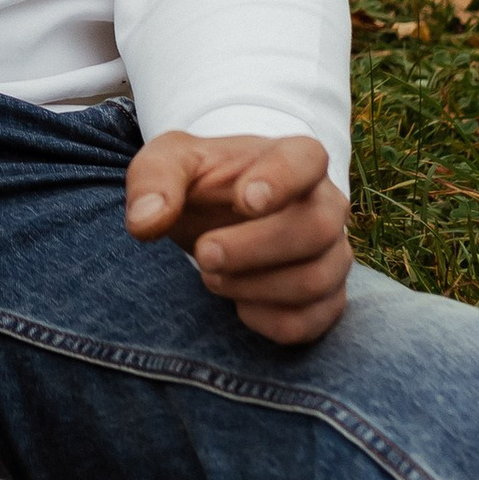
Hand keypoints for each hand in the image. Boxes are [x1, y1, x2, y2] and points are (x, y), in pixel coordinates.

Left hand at [126, 130, 351, 344]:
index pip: (308, 159)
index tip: (243, 200)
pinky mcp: (326, 298)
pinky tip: (238, 305)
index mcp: (295, 157)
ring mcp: (332, 253)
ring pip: (317, 279)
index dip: (282, 180)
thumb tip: (146, 221)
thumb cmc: (200, 182)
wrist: (217, 214)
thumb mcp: (168, 164)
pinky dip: (271, 322)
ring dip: (257, 287)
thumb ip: (154, 181)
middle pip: (317, 229)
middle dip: (255, 248)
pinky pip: (313, 321)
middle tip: (204, 253)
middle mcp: (326, 204)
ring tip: (211, 276)